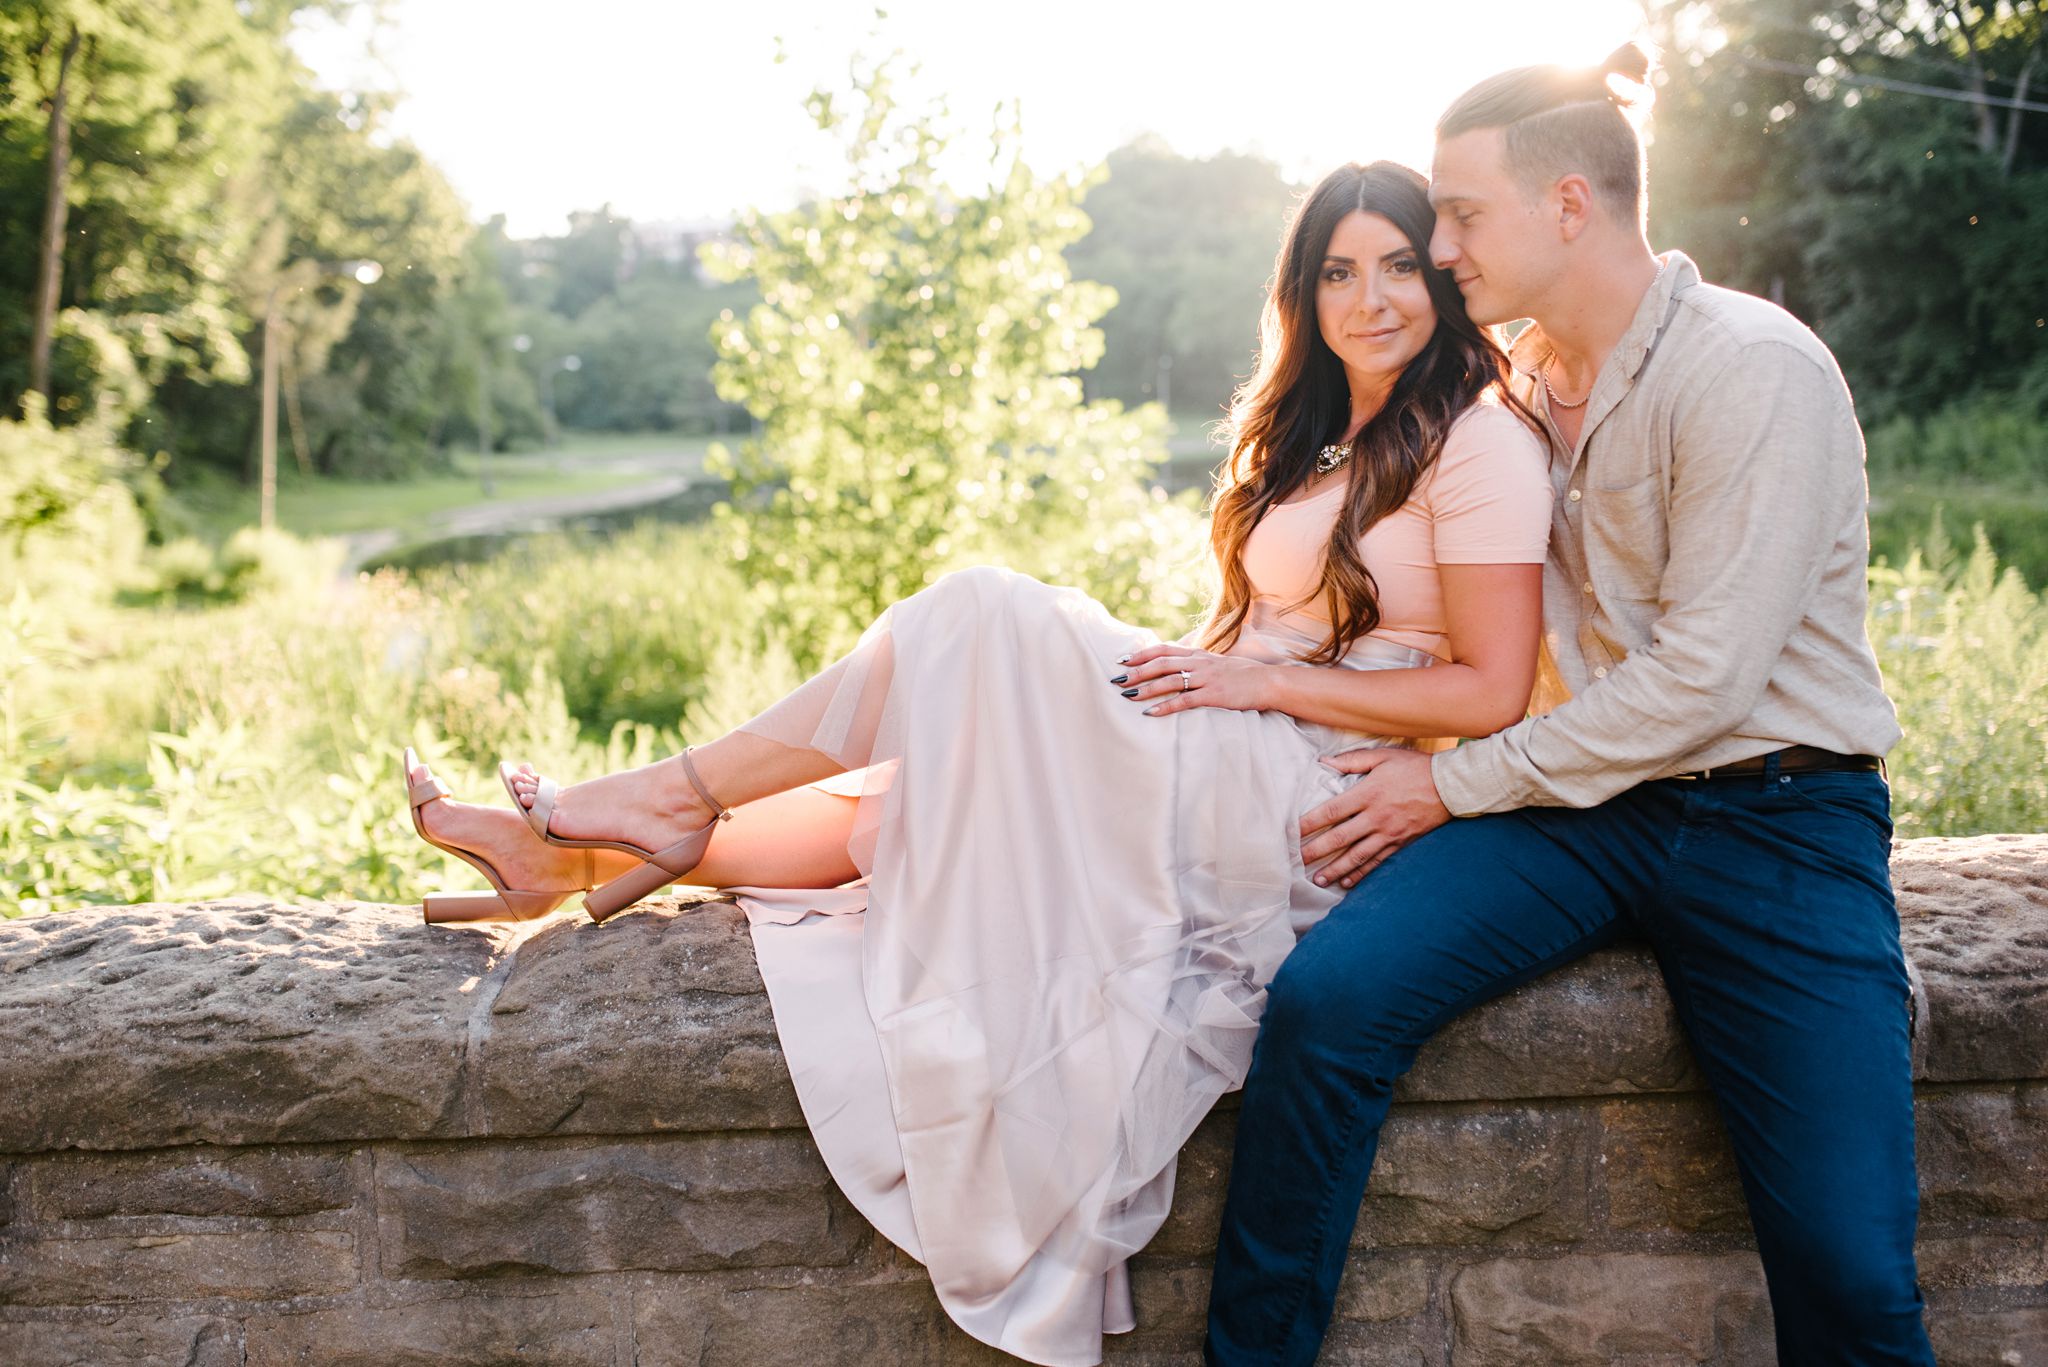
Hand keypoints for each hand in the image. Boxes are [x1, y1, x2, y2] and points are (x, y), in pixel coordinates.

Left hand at [1112, 643, 1273, 715]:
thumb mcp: (1215, 664)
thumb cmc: (1240, 675)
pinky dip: (1166, 706)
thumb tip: (1173, 666)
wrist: (1267, 682)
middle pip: (1161, 664)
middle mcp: (1199, 663)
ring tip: (1127, 695)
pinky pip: (1185, 700)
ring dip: (1146, 688)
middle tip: (1117, 679)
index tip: (1122, 659)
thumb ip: (1194, 663)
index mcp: (1198, 655)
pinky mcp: (1214, 695)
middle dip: (1137, 671)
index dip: (1141, 654)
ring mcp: (1206, 678)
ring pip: (1169, 680)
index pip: (1164, 649)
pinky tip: (1151, 713)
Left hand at [1299, 748, 1450, 888]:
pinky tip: (1347, 882)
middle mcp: (1376, 817)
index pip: (1331, 812)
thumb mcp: (1383, 756)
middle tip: (1297, 861)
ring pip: (1357, 856)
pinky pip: (1378, 862)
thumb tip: (1325, 762)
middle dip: (1316, 851)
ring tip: (1318, 880)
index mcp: (1368, 793)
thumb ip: (1352, 760)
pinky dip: (1361, 874)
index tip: (1292, 832)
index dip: (1309, 823)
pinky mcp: (1401, 843)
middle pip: (1339, 838)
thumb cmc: (1415, 767)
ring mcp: (1389, 833)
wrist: (1451, 786)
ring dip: (1336, 869)